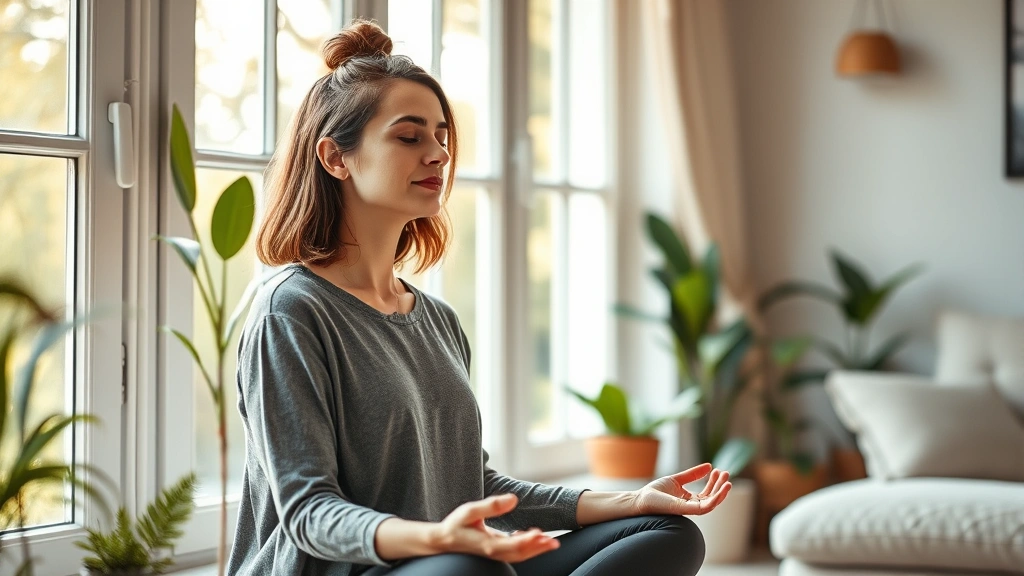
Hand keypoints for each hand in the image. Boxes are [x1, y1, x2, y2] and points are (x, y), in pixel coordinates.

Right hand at [428, 494, 559, 561]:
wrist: (442, 540)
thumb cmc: (455, 524)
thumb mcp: (470, 511)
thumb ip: (491, 506)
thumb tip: (514, 499)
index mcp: (487, 544)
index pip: (513, 545)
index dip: (528, 541)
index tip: (541, 533)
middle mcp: (492, 552)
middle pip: (520, 554)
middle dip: (538, 548)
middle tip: (554, 542)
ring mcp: (494, 554)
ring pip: (518, 555)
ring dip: (535, 550)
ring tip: (549, 542)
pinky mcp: (494, 551)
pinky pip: (513, 553)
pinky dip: (525, 547)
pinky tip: (531, 537)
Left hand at [631, 462, 730, 515]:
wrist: (640, 499)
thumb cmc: (655, 492)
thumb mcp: (677, 479)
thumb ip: (692, 474)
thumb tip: (709, 466)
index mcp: (689, 501)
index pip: (707, 493)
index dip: (714, 482)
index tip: (718, 470)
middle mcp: (691, 506)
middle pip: (711, 498)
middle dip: (720, 486)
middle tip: (726, 473)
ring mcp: (688, 509)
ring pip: (711, 504)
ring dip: (721, 494)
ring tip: (728, 482)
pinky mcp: (684, 510)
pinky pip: (703, 508)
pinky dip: (714, 500)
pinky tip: (721, 490)